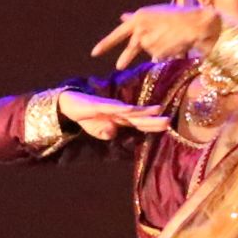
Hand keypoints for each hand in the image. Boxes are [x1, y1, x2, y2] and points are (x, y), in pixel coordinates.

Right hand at [53, 87, 171, 141]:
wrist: (68, 104)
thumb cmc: (85, 116)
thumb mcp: (95, 130)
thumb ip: (105, 132)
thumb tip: (112, 133)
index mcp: (120, 119)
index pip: (140, 124)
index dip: (152, 126)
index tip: (167, 126)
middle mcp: (118, 112)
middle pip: (138, 117)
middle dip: (153, 120)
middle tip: (169, 121)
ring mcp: (108, 107)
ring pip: (128, 110)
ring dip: (142, 111)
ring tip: (156, 110)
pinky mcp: (97, 105)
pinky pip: (110, 107)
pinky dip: (120, 108)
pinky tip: (129, 109)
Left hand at [90, 3, 216, 72]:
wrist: (196, 23)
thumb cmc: (176, 15)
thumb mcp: (153, 14)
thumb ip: (135, 18)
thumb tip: (122, 17)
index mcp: (138, 19)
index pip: (117, 34)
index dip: (105, 44)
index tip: (94, 53)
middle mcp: (141, 31)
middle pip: (131, 49)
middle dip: (125, 58)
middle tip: (119, 66)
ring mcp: (149, 43)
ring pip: (149, 51)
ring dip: (158, 48)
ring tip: (172, 38)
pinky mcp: (158, 53)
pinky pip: (158, 57)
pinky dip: (165, 53)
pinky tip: (175, 44)